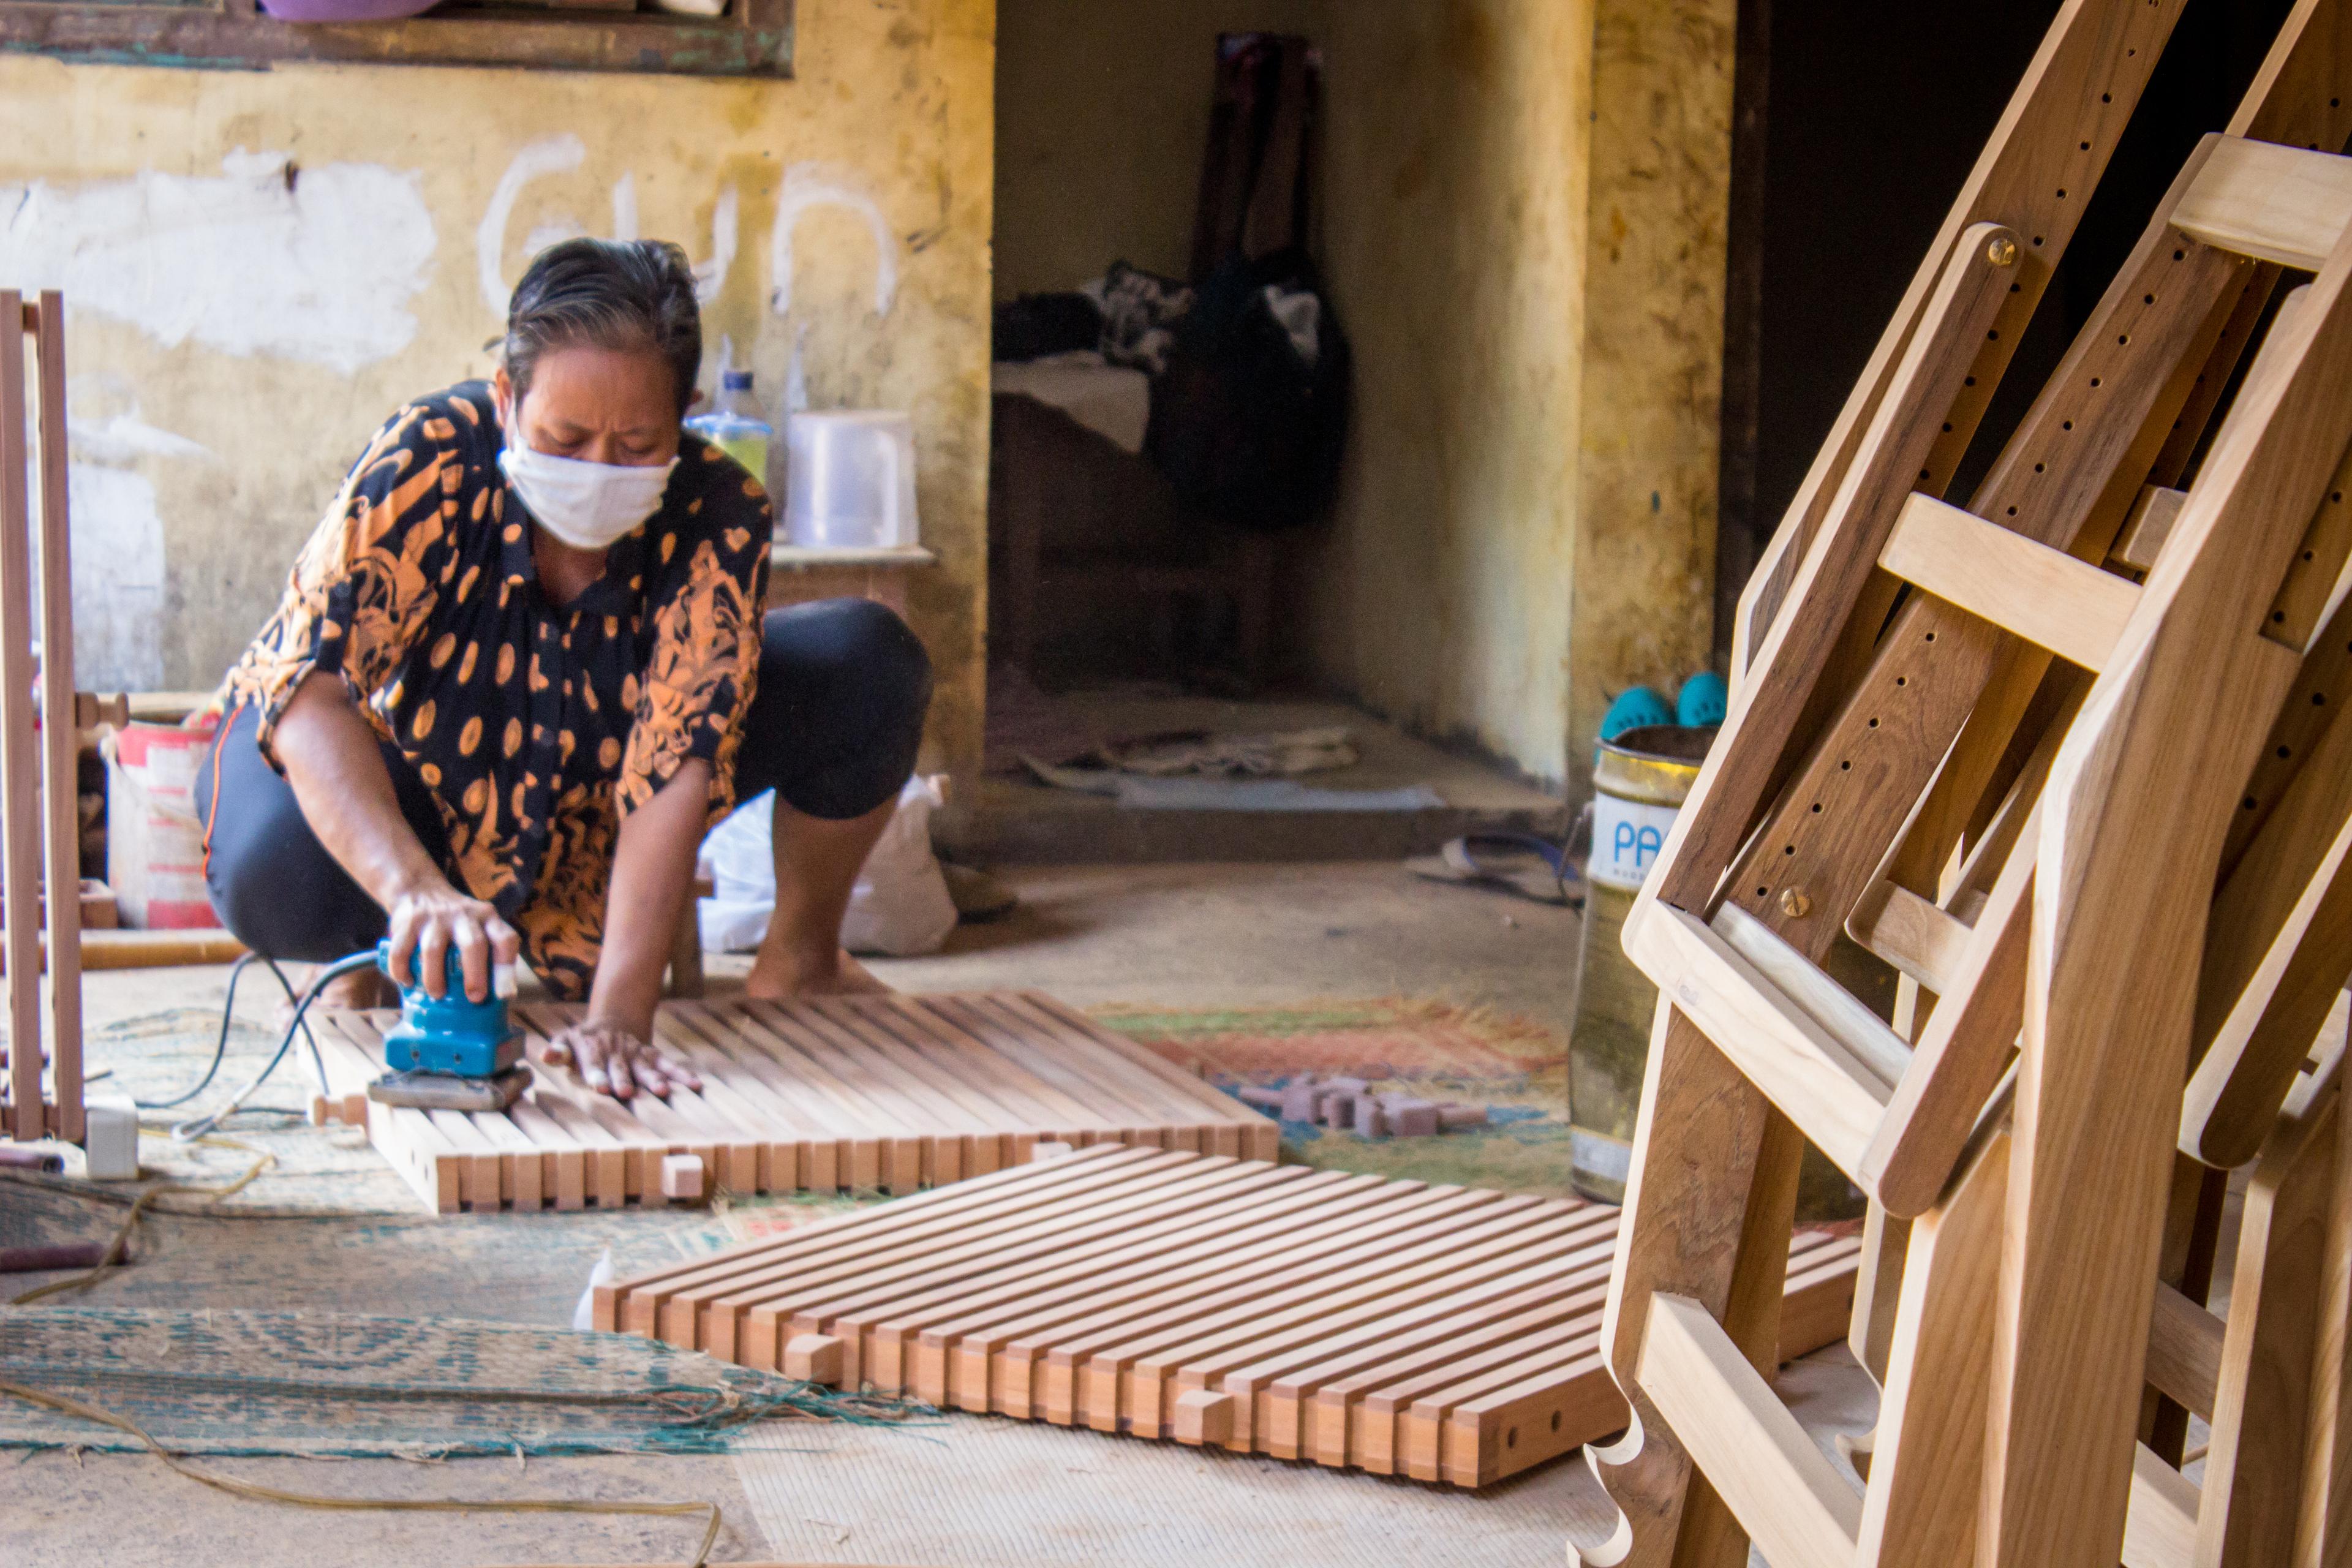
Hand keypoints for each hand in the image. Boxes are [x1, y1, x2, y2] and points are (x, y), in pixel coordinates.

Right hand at [385, 881, 520, 1002]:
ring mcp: (434, 918)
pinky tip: (407, 981)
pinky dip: (402, 971)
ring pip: (434, 950)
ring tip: (437, 994)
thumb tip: (499, 997)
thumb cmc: (456, 921)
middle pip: (473, 944)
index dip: (506, 968)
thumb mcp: (479, 926)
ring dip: (435, 978)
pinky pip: (401, 951)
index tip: (504, 994)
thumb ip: (489, 952)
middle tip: (474, 998)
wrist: (420, 888)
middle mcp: (463, 915)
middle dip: (475, 975)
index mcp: (487, 918)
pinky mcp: (408, 922)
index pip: (505, 939)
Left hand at [538, 1018, 702, 1100]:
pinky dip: (682, 1075)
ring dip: (655, 1079)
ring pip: (647, 1068)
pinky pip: (669, 1066)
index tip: (599, 1087)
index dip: (597, 1074)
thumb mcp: (567, 1039)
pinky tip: (696, 1085)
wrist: (614, 1020)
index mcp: (594, 1049)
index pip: (594, 1063)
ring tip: (664, 1091)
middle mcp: (617, 1052)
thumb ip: (558, 1050)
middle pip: (621, 1068)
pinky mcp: (653, 1056)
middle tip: (627, 1093)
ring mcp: (637, 1054)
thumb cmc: (584, 1039)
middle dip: (625, 1080)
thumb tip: (545, 1055)